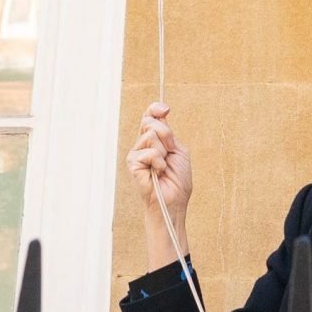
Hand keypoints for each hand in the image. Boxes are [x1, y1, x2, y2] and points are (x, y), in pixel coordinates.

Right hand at [127, 102, 192, 268]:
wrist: (174, 202)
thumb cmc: (178, 181)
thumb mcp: (179, 151)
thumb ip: (169, 134)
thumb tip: (160, 115)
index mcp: (154, 141)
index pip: (149, 117)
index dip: (155, 108)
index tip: (165, 108)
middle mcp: (142, 145)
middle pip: (150, 122)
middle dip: (166, 135)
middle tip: (169, 153)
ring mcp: (135, 154)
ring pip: (151, 135)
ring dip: (164, 152)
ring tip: (163, 167)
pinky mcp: (132, 164)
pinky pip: (149, 152)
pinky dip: (159, 162)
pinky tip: (158, 173)